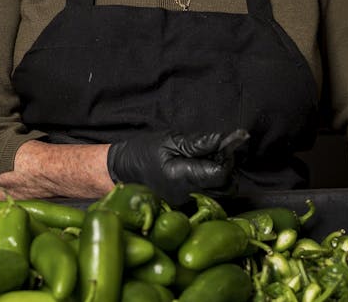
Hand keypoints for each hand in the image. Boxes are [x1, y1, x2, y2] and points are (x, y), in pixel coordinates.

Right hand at [106, 131, 238, 205]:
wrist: (120, 172)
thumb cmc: (142, 153)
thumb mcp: (169, 140)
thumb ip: (199, 143)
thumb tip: (226, 140)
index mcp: (182, 177)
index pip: (220, 174)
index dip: (226, 158)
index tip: (224, 145)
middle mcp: (187, 196)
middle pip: (226, 188)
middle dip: (227, 169)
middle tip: (216, 153)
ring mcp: (186, 204)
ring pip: (219, 193)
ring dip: (219, 176)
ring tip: (205, 161)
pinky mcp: (185, 207)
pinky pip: (207, 196)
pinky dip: (209, 183)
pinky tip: (198, 171)